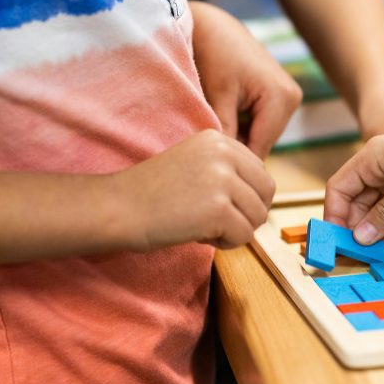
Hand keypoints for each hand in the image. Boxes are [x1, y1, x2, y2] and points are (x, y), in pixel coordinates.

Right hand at [117, 130, 274, 250]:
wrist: (118, 208)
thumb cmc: (152, 194)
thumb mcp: (194, 164)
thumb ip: (228, 171)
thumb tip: (265, 196)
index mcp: (219, 139)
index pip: (261, 173)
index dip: (246, 198)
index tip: (218, 206)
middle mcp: (224, 153)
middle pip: (266, 193)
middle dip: (247, 214)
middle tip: (216, 221)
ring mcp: (223, 180)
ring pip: (258, 216)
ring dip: (235, 230)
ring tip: (204, 226)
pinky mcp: (219, 209)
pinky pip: (244, 236)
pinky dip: (225, 244)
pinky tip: (199, 235)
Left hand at [190, 1, 302, 157]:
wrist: (213, 25)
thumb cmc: (214, 53)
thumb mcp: (217, 95)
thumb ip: (224, 132)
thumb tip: (226, 165)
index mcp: (282, 98)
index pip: (260, 148)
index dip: (237, 163)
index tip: (214, 173)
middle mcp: (292, 99)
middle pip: (263, 143)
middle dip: (237, 149)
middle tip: (208, 153)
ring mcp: (287, 97)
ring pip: (260, 135)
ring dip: (238, 138)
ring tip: (212, 134)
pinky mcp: (278, 95)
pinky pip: (260, 123)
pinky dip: (241, 126)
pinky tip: (221, 118)